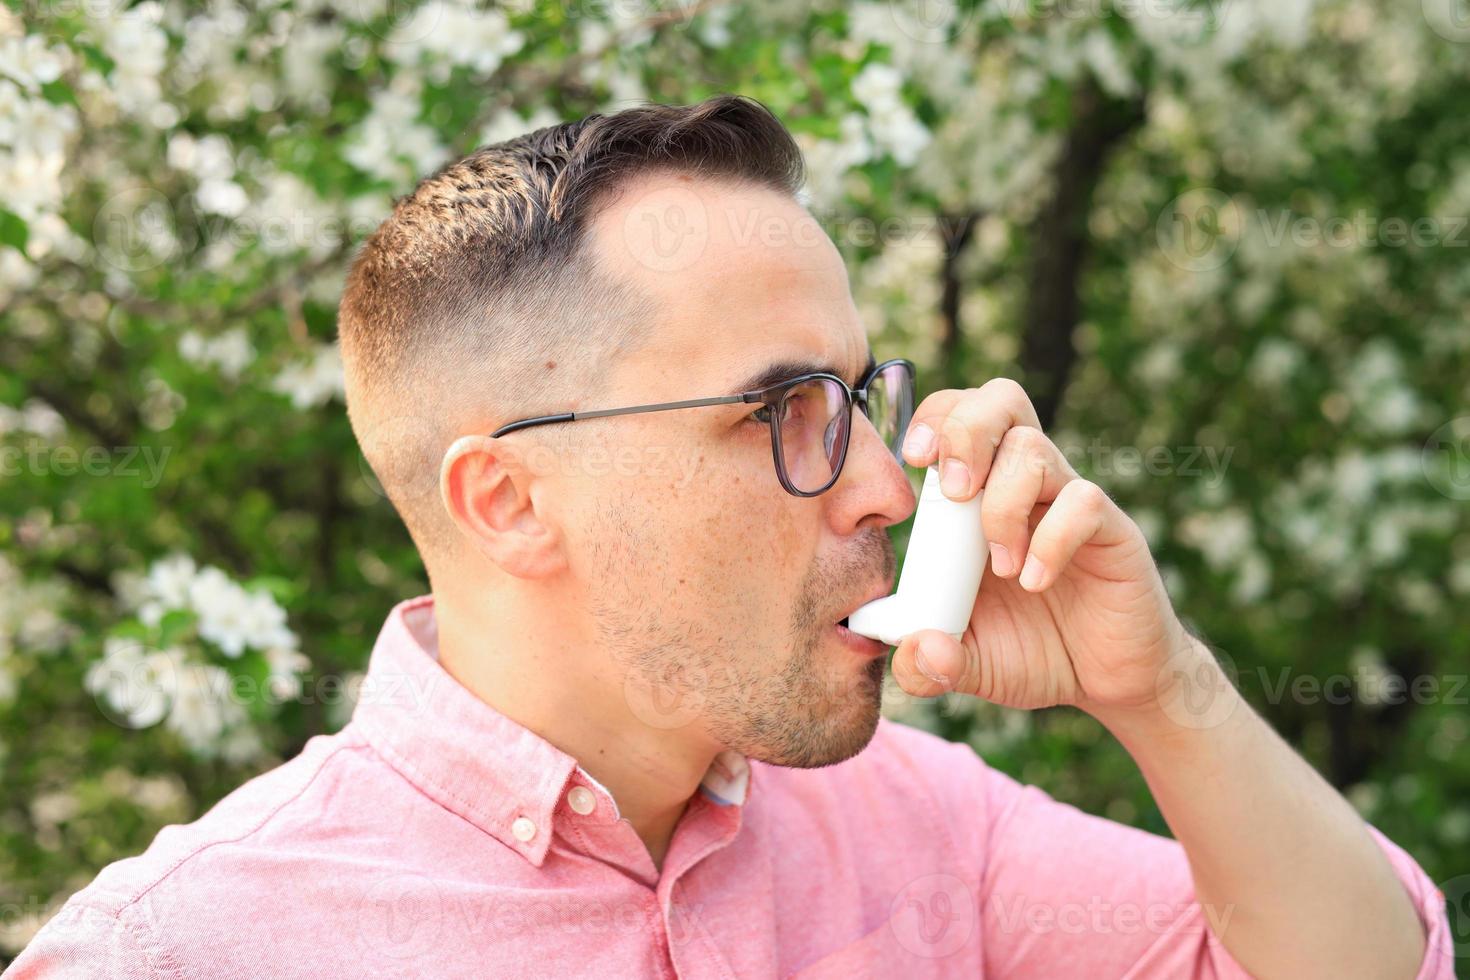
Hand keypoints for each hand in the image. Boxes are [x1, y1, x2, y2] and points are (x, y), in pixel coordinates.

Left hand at [892, 378, 1194, 720]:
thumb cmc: (1033, 654)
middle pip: (1000, 400)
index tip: (913, 459)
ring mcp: (1069, 503)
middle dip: (965, 431)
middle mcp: (1025, 486)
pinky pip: (1083, 502)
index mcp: (979, 497)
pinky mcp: (1111, 530)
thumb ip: (929, 665)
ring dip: (1002, 505)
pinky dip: (1050, 540)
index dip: (934, 418)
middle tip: (955, 491)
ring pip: (1033, 448)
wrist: (1107, 682)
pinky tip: (1036, 582)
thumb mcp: (968, 665)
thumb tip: (911, 650)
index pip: (958, 414)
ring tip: (1001, 567)